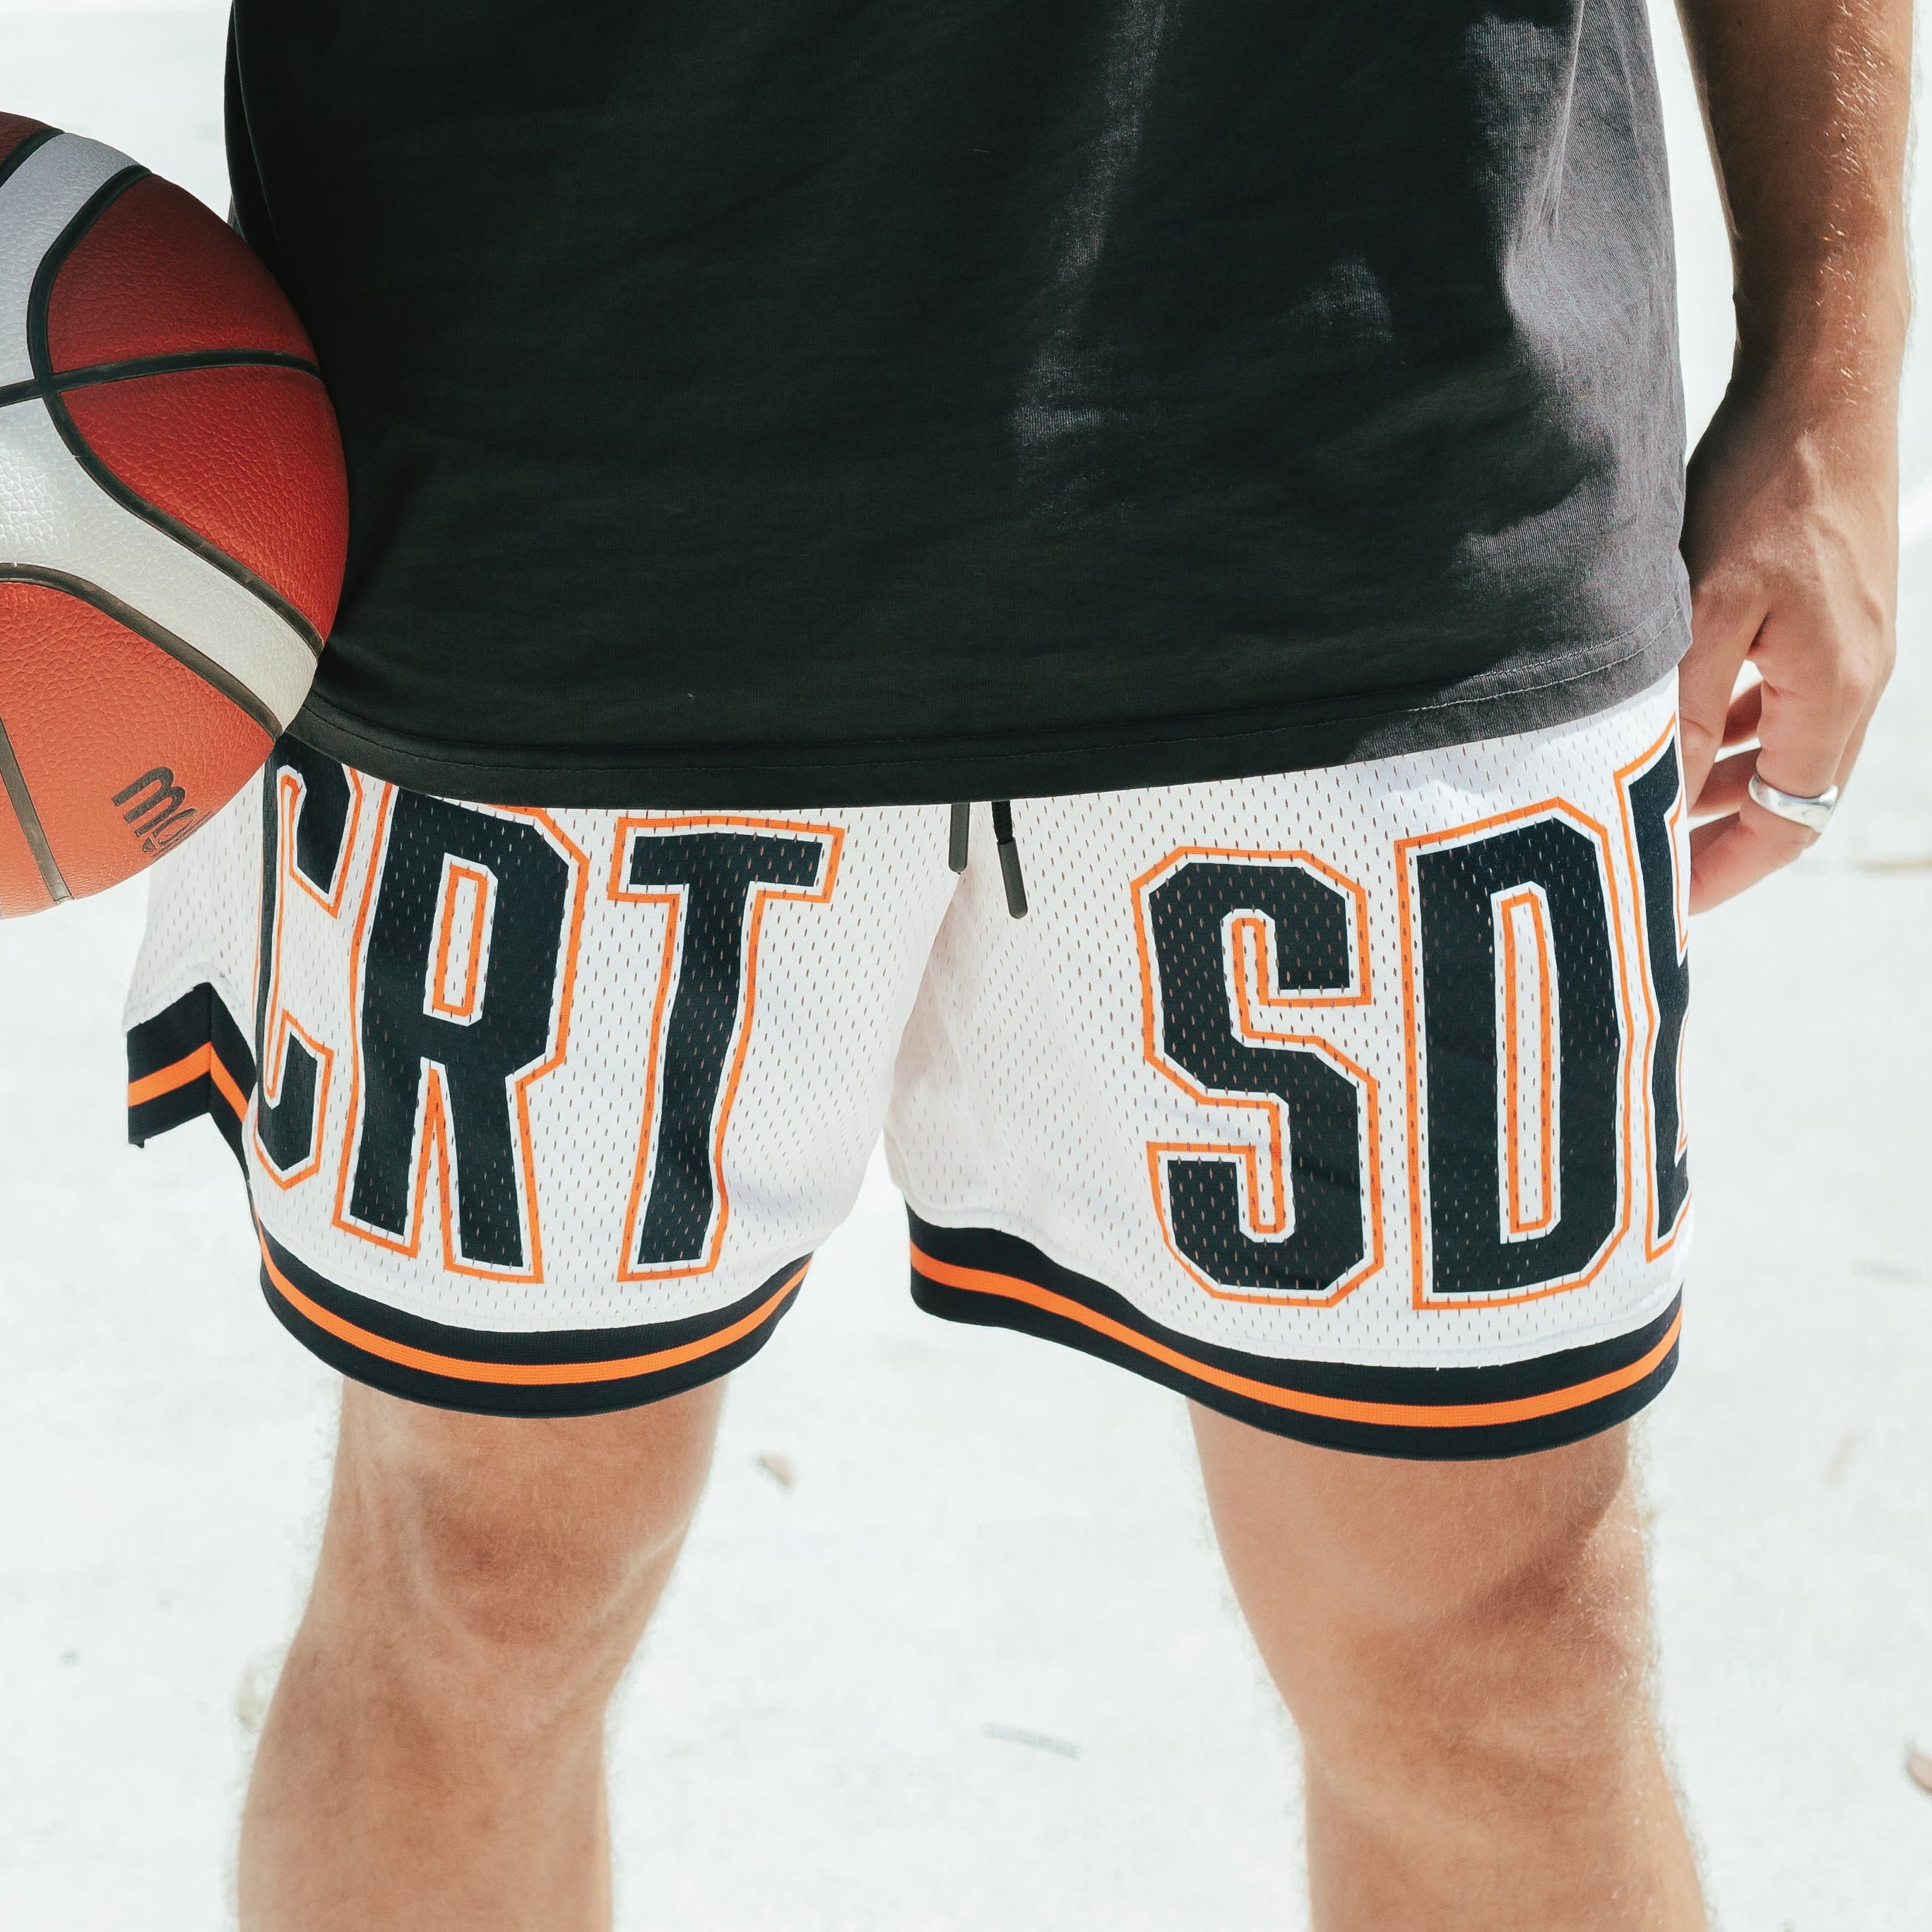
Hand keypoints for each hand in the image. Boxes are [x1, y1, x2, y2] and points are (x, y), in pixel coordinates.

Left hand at [1676, 374, 1897, 911]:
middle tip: (1644, 863)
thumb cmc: (1764, 486)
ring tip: (1651, 802)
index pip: (1787, 821)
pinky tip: (1682, 719)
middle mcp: (1856, 677)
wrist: (1822, 383)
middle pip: (1789, 792)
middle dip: (1716, 834)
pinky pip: (1784, 693)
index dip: (1724, 870)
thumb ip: (1683, 711)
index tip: (1664, 905)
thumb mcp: (1704, 611)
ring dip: (1721, 777)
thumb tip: (1660, 801)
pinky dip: (1734, 721)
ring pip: (1782, 743)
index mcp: (1835, 692)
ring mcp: (1850, 642)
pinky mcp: (1832, 609)